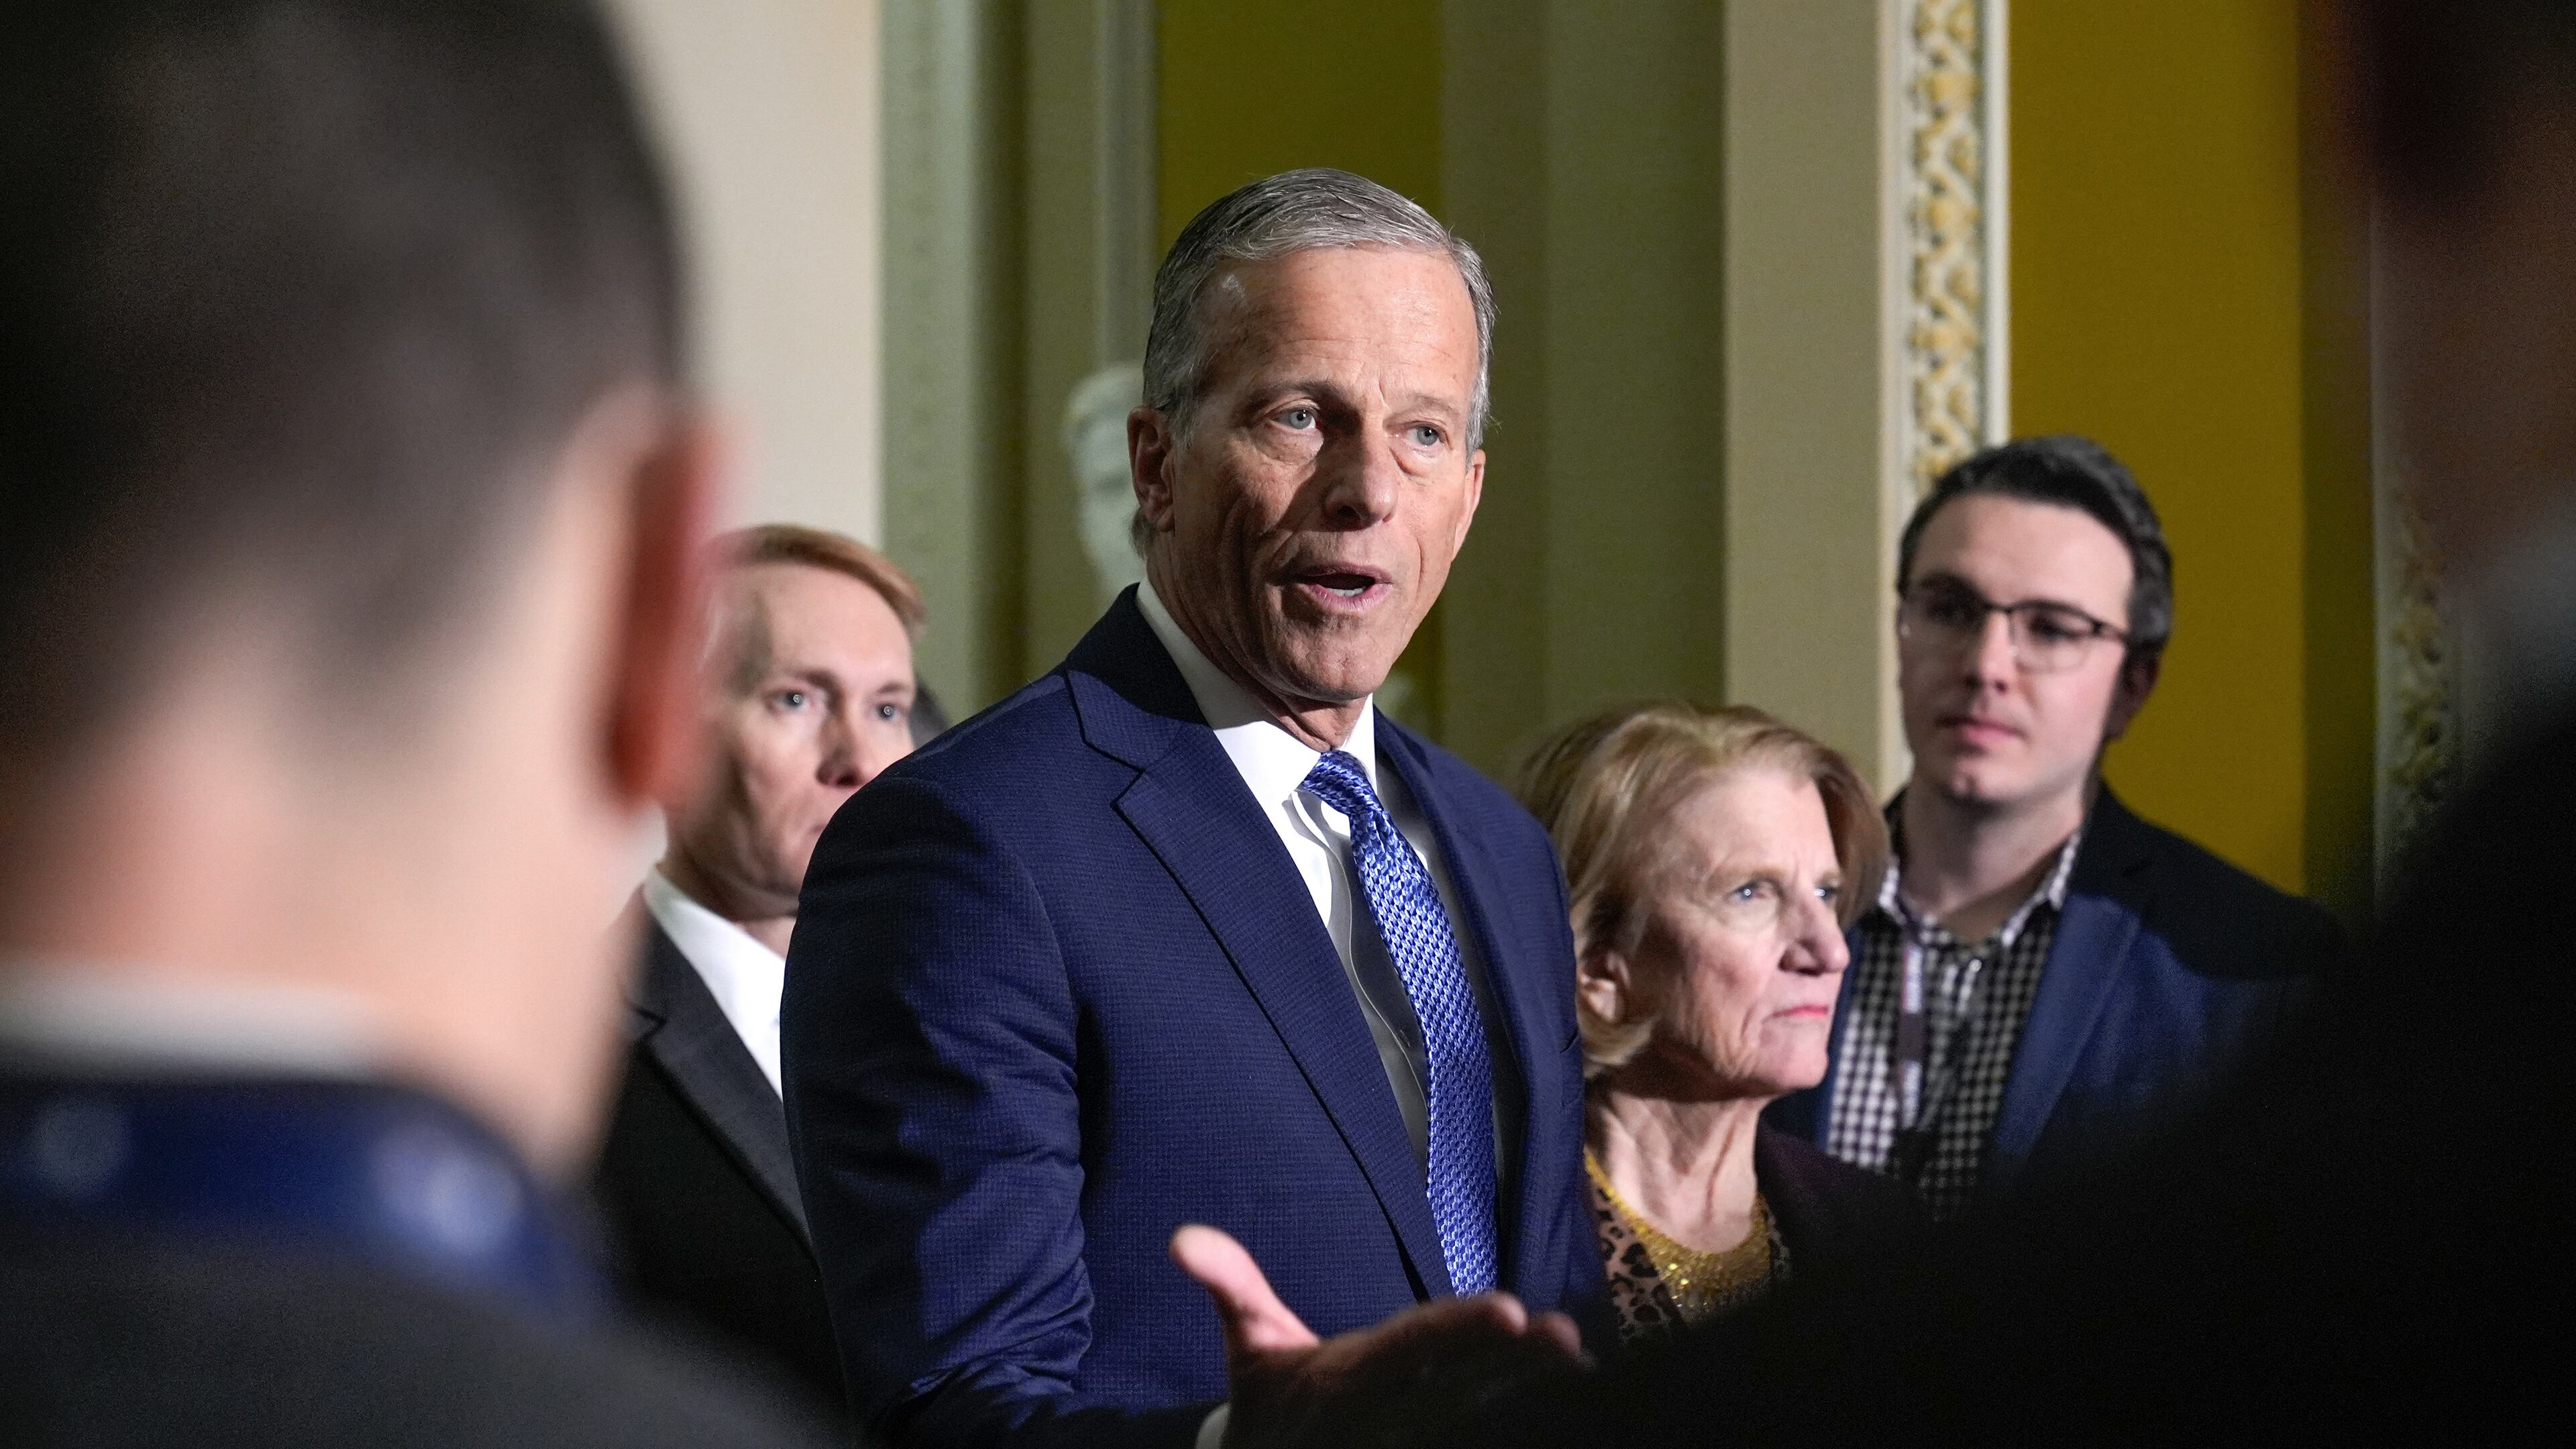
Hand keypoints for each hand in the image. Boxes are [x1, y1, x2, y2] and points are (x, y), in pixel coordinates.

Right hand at [1171, 1224, 1586, 1448]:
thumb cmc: (1270, 1402)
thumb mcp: (1249, 1344)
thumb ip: (1231, 1284)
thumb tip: (1181, 1238)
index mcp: (1351, 1378)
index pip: (1413, 1344)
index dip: (1460, 1329)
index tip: (1513, 1311)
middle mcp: (1387, 1414)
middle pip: (1460, 1383)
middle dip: (1514, 1364)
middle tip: (1567, 1337)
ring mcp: (1408, 1440)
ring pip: (1478, 1414)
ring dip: (1528, 1391)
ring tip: (1580, 1364)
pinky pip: (1475, 1436)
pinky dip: (1518, 1419)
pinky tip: (1568, 1400)